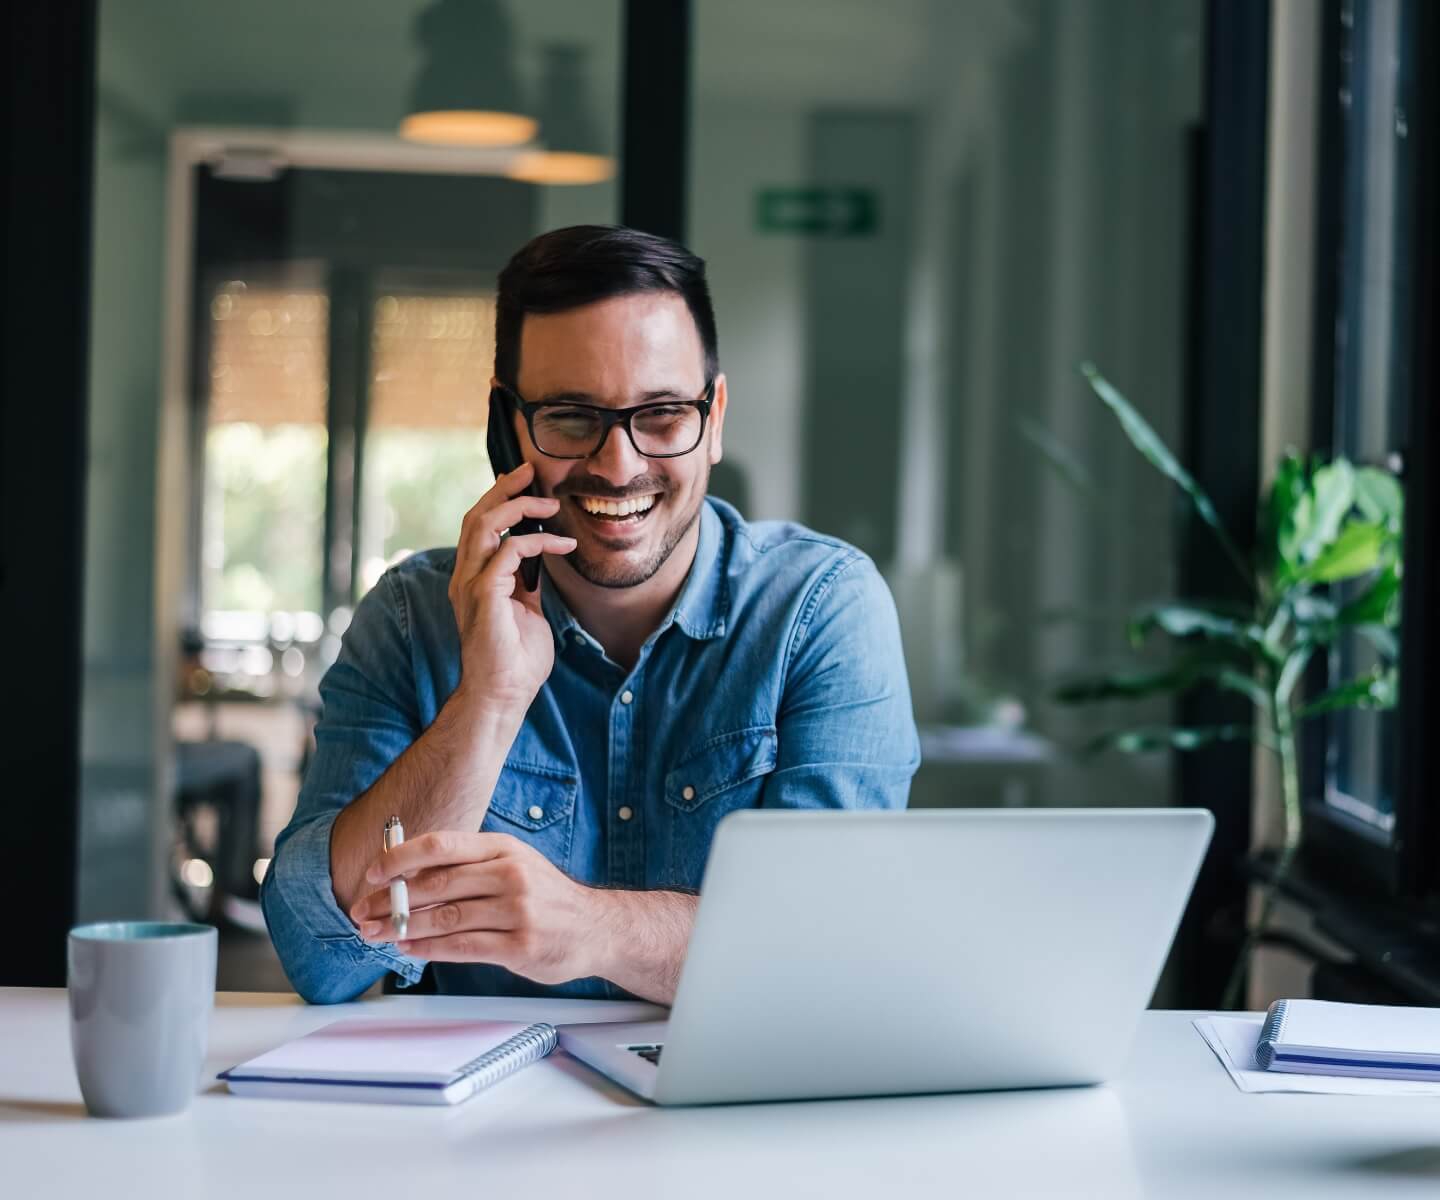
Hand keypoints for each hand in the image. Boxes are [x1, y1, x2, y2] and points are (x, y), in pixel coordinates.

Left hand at [352, 831, 608, 984]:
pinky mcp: (520, 946)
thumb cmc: (545, 896)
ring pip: (445, 918)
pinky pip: (463, 947)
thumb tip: (409, 875)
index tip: (372, 874)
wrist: (596, 926)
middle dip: (392, 900)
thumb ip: (468, 868)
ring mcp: (517, 911)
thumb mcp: (512, 865)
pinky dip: (429, 949)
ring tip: (377, 934)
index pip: (441, 845)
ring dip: (403, 928)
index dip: (400, 858)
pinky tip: (409, 949)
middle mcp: (510, 874)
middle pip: (437, 884)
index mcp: (503, 849)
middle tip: (362, 912)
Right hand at [449, 463, 575, 719]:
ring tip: (548, 502)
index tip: (526, 484)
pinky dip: (536, 542)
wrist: (503, 695)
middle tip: (530, 471)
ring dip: (517, 507)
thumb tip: (540, 561)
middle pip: (475, 516)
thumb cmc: (516, 660)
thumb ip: (525, 583)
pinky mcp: (484, 595)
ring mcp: (470, 585)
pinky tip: (562, 544)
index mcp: (473, 579)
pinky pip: (507, 552)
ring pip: (484, 525)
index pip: (478, 526)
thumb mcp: (526, 611)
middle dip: (503, 489)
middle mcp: (465, 577)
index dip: (499, 500)